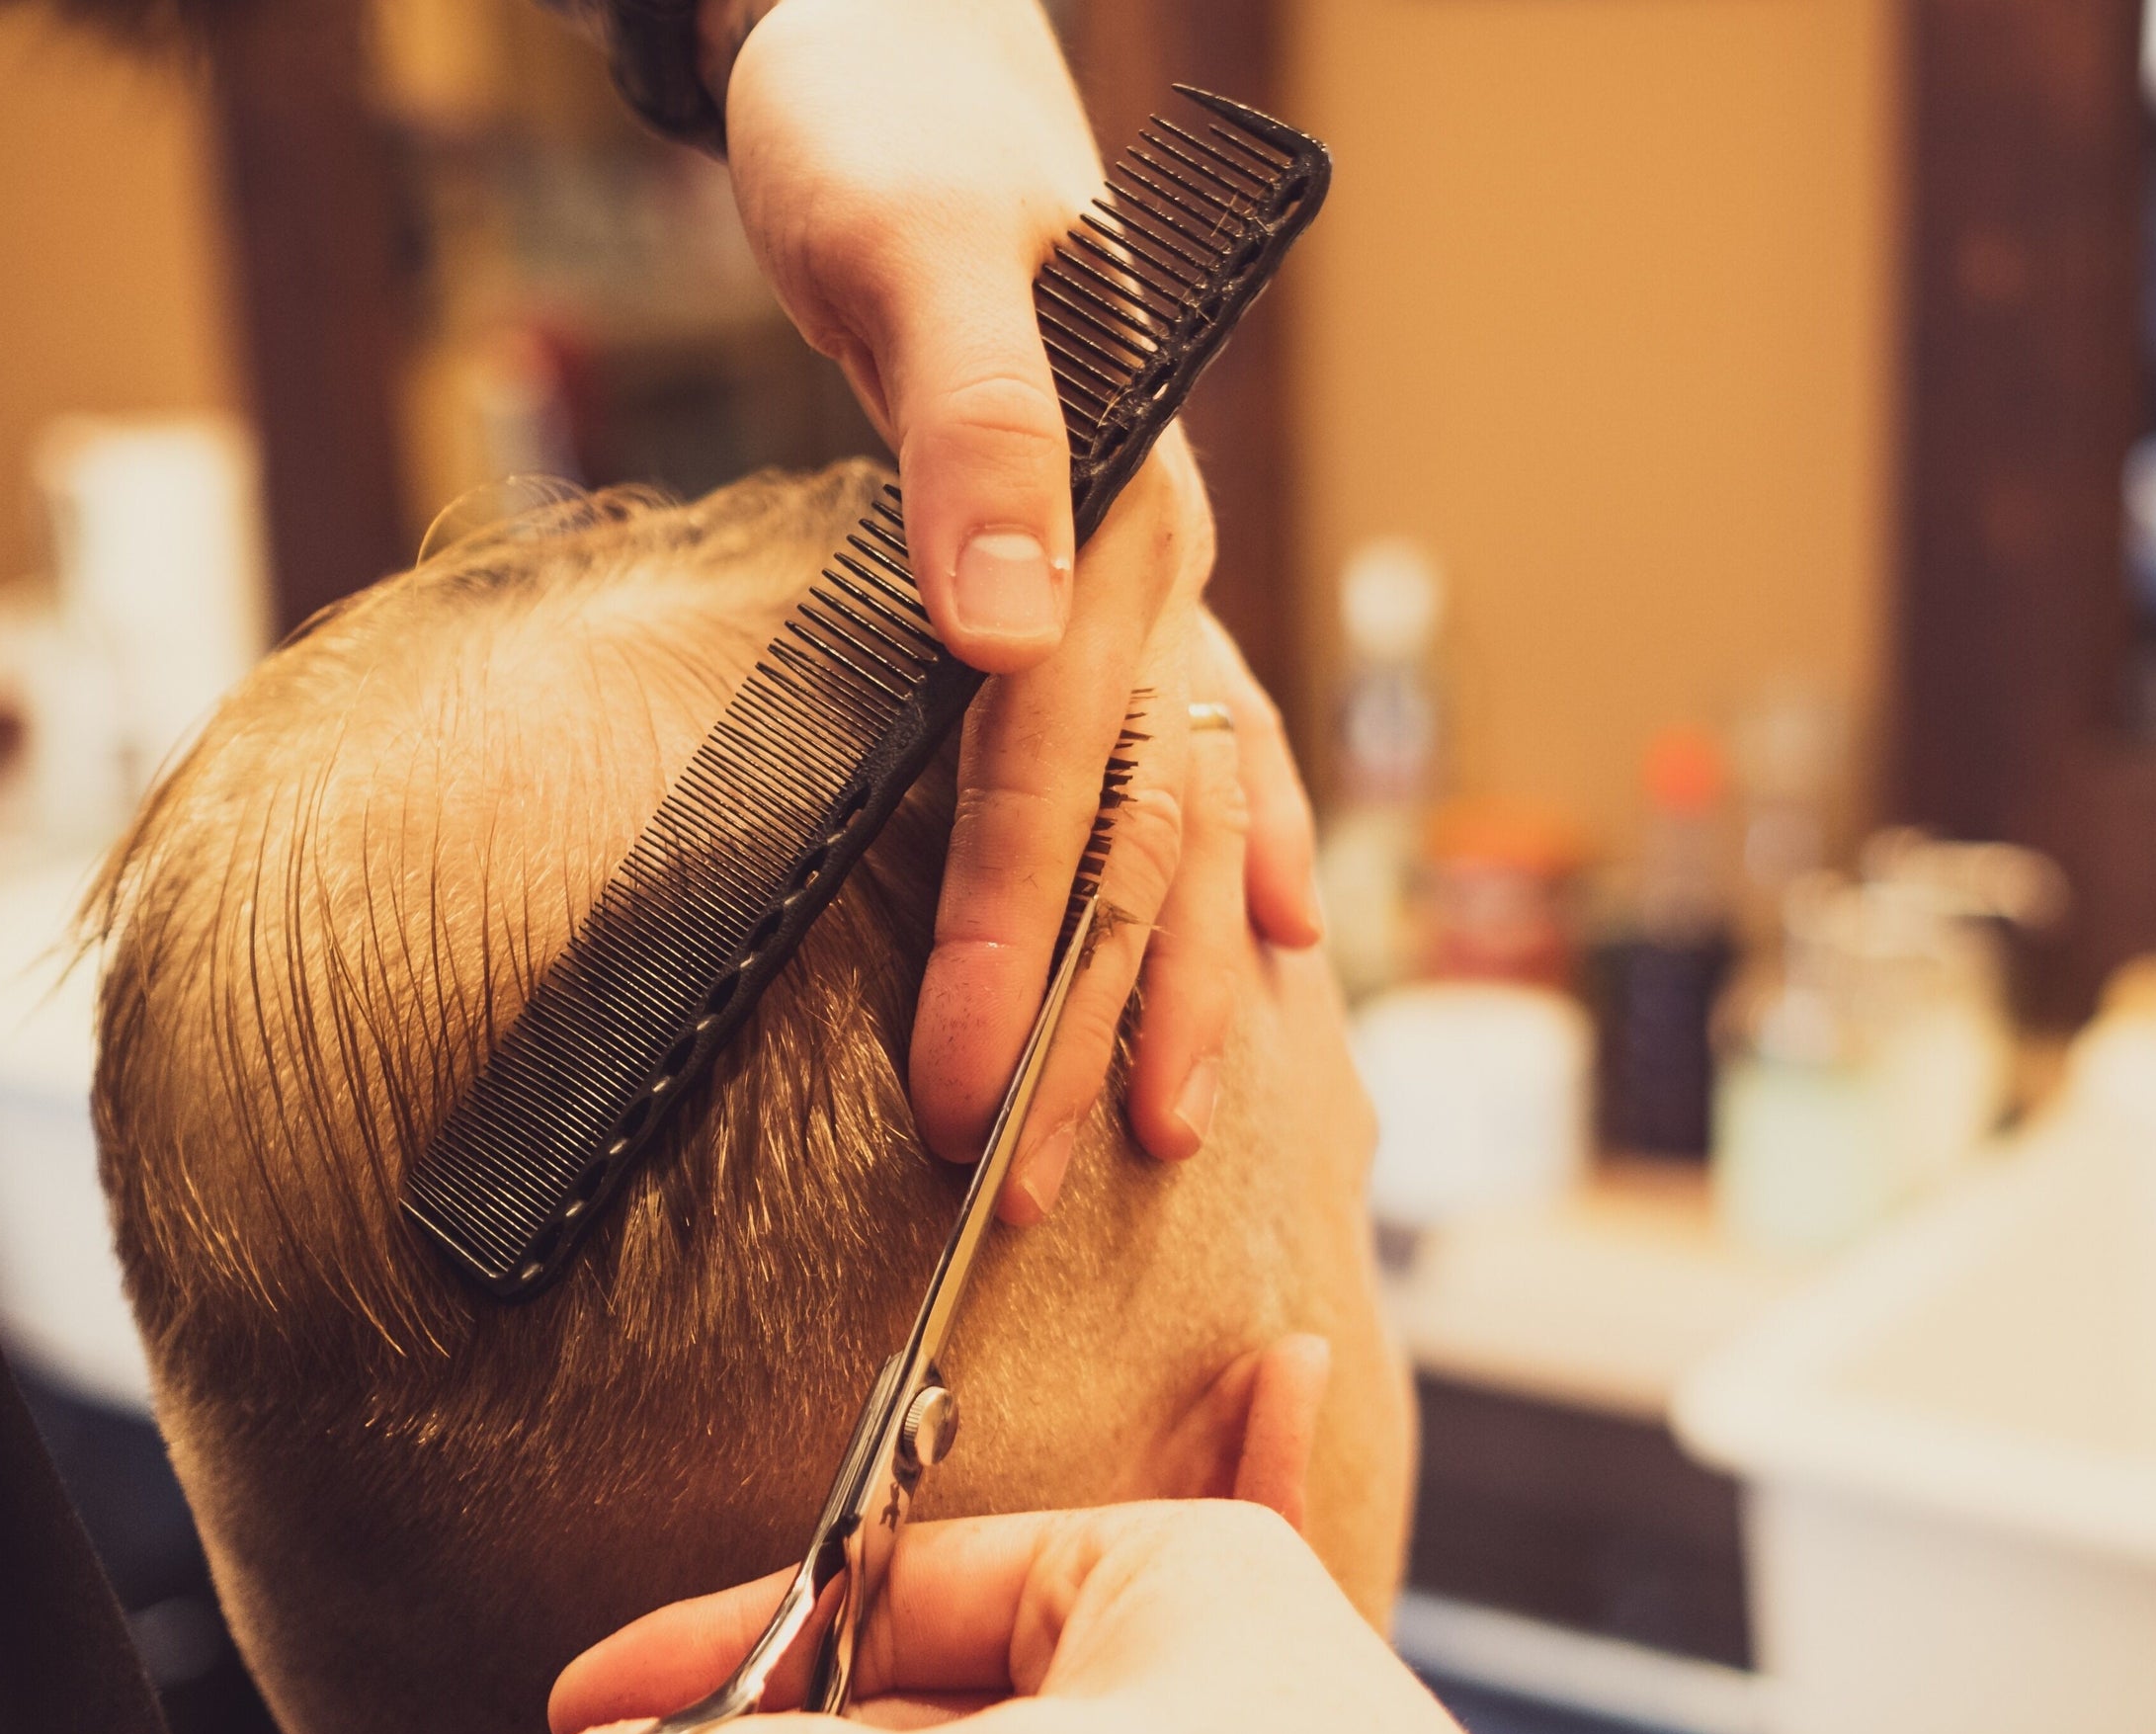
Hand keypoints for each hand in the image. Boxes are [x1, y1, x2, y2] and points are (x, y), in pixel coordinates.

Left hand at [709, 0, 1322, 1210]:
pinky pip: (1200, 740)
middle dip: (1087, 1017)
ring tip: (1164, 1131)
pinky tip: (1263, 943)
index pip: (1057, 767)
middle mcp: (1153, 555)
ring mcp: (1151, 567)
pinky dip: (1235, 850)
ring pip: (1186, 804)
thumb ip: (975, 433)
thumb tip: (1004, 635)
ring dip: (1174, 976)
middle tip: (1022, 1198)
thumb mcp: (910, 252)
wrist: (915, 47)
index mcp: (1112, 501)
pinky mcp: (1117, 566)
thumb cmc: (891, 138)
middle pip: (1137, 823)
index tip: (960, 1099)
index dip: (1013, 942)